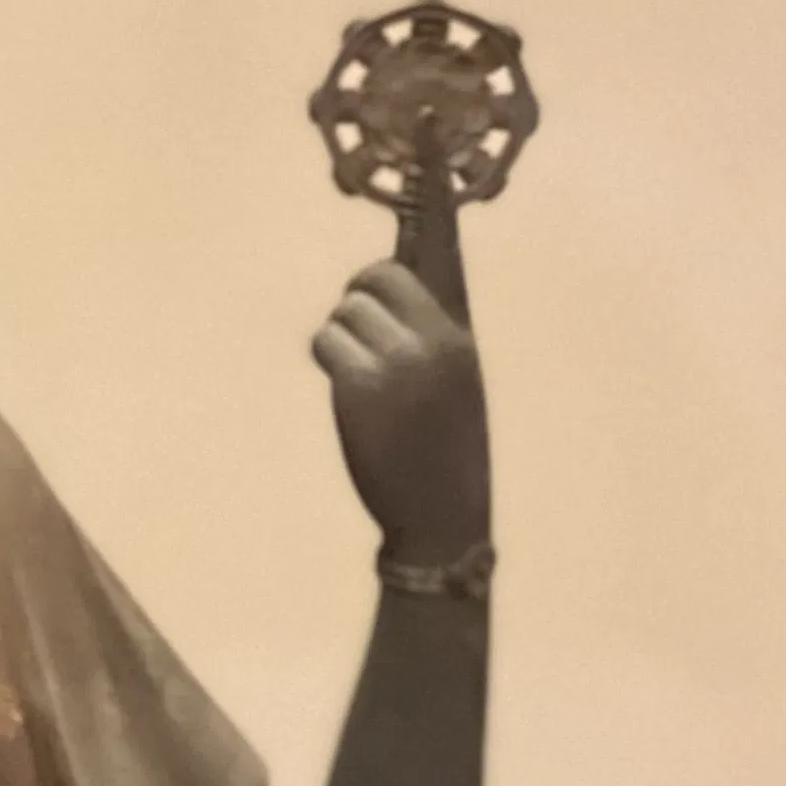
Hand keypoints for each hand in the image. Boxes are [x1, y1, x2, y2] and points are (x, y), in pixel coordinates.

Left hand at [311, 258, 489, 569]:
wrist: (441, 515)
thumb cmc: (444, 457)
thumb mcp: (453, 388)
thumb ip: (429, 343)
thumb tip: (386, 301)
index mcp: (458, 341)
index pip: (411, 270)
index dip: (379, 274)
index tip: (369, 292)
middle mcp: (432, 344)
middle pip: (375, 278)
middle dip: (355, 300)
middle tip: (352, 331)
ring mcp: (398, 363)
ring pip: (345, 314)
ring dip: (338, 337)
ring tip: (353, 372)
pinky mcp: (361, 386)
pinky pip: (326, 342)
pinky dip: (326, 355)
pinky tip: (341, 384)